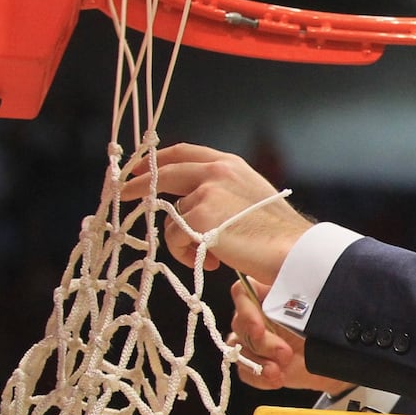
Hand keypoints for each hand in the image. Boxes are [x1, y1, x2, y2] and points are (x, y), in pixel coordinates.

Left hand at [119, 143, 312, 281]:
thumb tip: (188, 207)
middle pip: (164, 172)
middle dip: (138, 182)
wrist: (292, 250)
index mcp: (229, 164)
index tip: (141, 167)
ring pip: (172, 217)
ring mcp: (206, 191)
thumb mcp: (250, 198)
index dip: (158, 159)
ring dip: (184, 241)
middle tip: (123, 193)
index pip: (184, 152)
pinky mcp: (199, 216)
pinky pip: (175, 239)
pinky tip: (213, 262)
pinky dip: (187, 255)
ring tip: (212, 256)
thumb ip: (221, 193)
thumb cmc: (277, 234)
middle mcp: (216, 171)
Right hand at [229, 274, 350, 392]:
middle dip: (262, 342)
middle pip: (239, 325)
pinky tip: (276, 378)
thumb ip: (299, 285)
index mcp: (270, 295)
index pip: (242, 294)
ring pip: (239, 349)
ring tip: (279, 370)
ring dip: (259, 362)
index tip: (260, 328)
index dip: (246, 311)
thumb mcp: (318, 303)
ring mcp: (256, 342)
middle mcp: (259, 316)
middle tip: (285, 353)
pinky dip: (259, 377)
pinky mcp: (259, 364)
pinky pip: (245, 371)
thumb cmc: (330, 326)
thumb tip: (284, 267)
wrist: (340, 359)